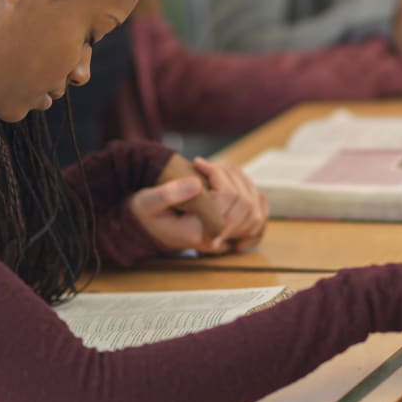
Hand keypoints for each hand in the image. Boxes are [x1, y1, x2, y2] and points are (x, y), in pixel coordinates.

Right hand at [129, 156, 268, 254]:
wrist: (142, 228)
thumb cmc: (143, 213)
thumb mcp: (147, 201)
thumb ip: (168, 193)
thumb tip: (196, 182)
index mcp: (197, 230)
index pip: (226, 197)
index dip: (217, 173)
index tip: (198, 162)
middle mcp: (214, 238)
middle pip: (244, 202)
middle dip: (230, 176)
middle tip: (209, 166)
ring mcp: (222, 239)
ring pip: (253, 211)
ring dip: (244, 185)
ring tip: (223, 172)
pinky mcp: (226, 235)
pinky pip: (255, 225)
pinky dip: (259, 207)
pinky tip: (257, 194)